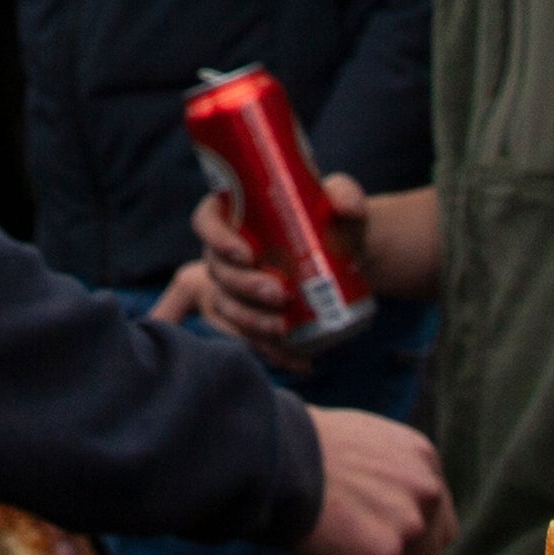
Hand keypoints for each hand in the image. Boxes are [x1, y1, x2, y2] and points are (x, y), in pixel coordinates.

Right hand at [185, 167, 410, 346]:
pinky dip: (270, 350)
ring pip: (226, 306)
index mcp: (234, 213)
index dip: (216, 239)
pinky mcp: (252, 314)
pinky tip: (297, 360)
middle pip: (217, 270)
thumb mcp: (341, 200)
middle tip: (278, 293)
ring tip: (282, 327)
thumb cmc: (334, 219)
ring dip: (250, 320)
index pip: (206, 221)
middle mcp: (225, 251)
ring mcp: (235, 286)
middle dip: (243, 286)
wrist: (347, 255)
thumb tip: (347, 206)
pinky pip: (249, 336)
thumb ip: (347, 195)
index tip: (246, 254)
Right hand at [295, 407, 448, 554]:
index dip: (405, 538)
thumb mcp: (364, 443)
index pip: (437, 522)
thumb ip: (391, 478)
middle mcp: (428, 492)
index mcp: (424, 460)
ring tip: (327, 541)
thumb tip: (388, 515)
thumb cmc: (302, 448)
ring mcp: (411, 525)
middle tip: (347, 546)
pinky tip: (318, 550)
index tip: (374, 539)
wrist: (276, 453)